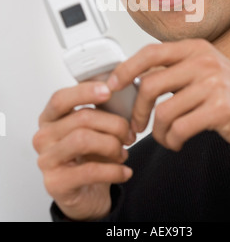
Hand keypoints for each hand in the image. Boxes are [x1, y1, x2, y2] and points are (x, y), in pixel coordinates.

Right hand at [33, 80, 133, 220]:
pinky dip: (114, 170)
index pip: (61, 98)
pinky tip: (125, 172)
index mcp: (50, 118)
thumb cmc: (90, 156)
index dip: (84, 92)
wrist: (87, 194)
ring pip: (83, 140)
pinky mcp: (56, 183)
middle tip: (129, 135)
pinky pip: (90, 171)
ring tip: (123, 154)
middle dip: (113, 124)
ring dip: (112, 145)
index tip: (108, 91)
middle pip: (81, 118)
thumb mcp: (94, 129)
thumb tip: (122, 94)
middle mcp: (43, 137)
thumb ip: (101, 111)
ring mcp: (47, 160)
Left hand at [107, 39, 229, 150]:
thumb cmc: (228, 92)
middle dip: (136, 111)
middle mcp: (203, 62)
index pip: (150, 53)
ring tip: (166, 137)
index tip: (112, 85)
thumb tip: (135, 78)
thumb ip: (173, 70)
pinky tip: (178, 142)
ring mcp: (212, 84)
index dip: (126, 69)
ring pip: (164, 112)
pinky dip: (172, 141)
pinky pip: (179, 129)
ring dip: (158, 132)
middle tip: (136, 125)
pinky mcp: (219, 109)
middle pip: (151, 85)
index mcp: (194, 48)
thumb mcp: (202, 69)